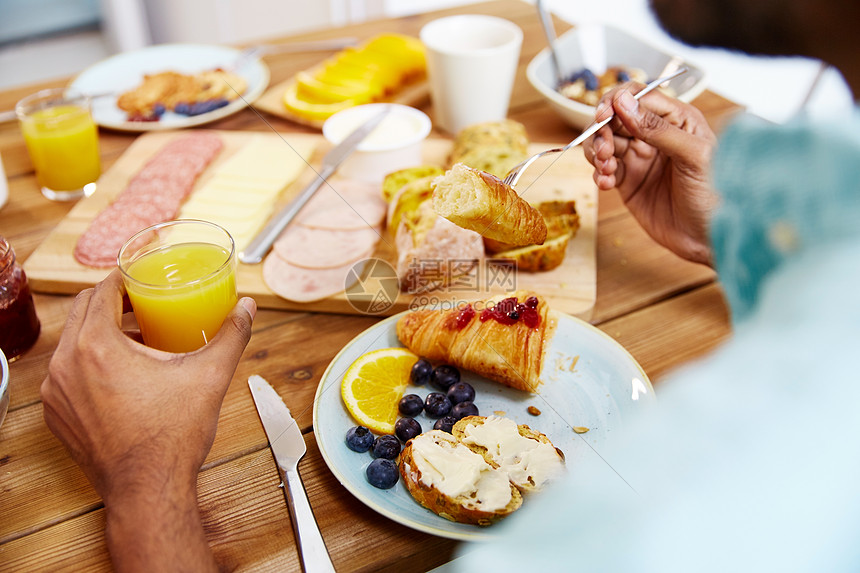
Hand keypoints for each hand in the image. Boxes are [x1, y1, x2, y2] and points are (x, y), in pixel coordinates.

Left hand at [41, 269, 255, 571]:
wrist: (149, 489)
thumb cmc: (172, 437)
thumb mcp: (209, 377)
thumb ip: (231, 336)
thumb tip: (247, 309)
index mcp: (96, 346)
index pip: (101, 291)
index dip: (124, 280)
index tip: (142, 282)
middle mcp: (66, 365)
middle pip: (83, 312)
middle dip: (112, 304)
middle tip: (142, 307)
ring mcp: (57, 393)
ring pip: (73, 344)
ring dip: (100, 333)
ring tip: (135, 341)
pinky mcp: (57, 416)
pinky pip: (67, 374)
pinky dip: (89, 364)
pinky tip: (122, 376)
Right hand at [583, 84, 717, 264]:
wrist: (710, 240)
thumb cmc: (715, 196)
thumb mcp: (693, 156)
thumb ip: (657, 129)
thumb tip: (623, 102)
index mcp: (677, 120)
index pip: (639, 96)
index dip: (616, 102)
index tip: (603, 117)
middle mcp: (655, 135)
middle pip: (615, 117)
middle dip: (602, 130)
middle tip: (603, 151)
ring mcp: (640, 158)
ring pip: (604, 142)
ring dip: (596, 151)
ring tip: (606, 168)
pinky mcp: (629, 182)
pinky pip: (604, 169)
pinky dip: (599, 174)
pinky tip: (607, 184)